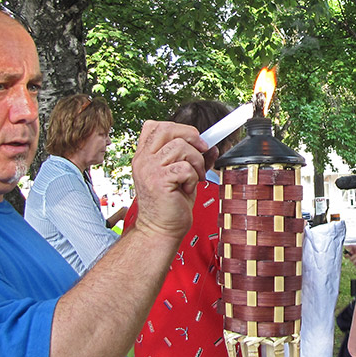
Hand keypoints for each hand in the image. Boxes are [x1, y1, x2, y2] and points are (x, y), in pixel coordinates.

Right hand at [130, 121, 208, 241]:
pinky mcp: (159, 181)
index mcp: (144, 156)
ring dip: (196, 162)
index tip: (194, 140)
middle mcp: (143, 160)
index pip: (155, 126)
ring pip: (180, 147)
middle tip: (201, 151)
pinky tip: (188, 188)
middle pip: (167, 129)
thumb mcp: (182, 176)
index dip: (178, 128)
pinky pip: (184, 167)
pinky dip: (193, 177)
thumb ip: (193, 160)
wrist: (160, 230)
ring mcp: (148, 169)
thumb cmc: (170, 205)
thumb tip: (212, 148)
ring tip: (195, 178)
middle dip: (191, 136)